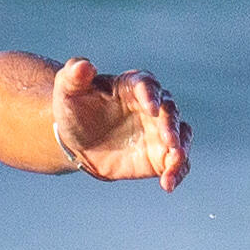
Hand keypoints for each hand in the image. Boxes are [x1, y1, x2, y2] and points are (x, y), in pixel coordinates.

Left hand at [53, 56, 190, 189]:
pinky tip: (168, 184)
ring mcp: (160, 131)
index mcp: (133, 85)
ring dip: (181, 148)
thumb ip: (74, 75)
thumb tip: (84, 65)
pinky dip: (177, 171)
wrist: (78, 140)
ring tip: (175, 161)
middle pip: (170, 111)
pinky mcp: (160, 155)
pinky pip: (176, 162)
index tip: (151, 108)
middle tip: (168, 139)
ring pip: (181, 135)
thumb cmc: (75, 109)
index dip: (151, 95)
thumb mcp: (67, 90)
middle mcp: (153, 106)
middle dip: (171, 125)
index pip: (148, 85)